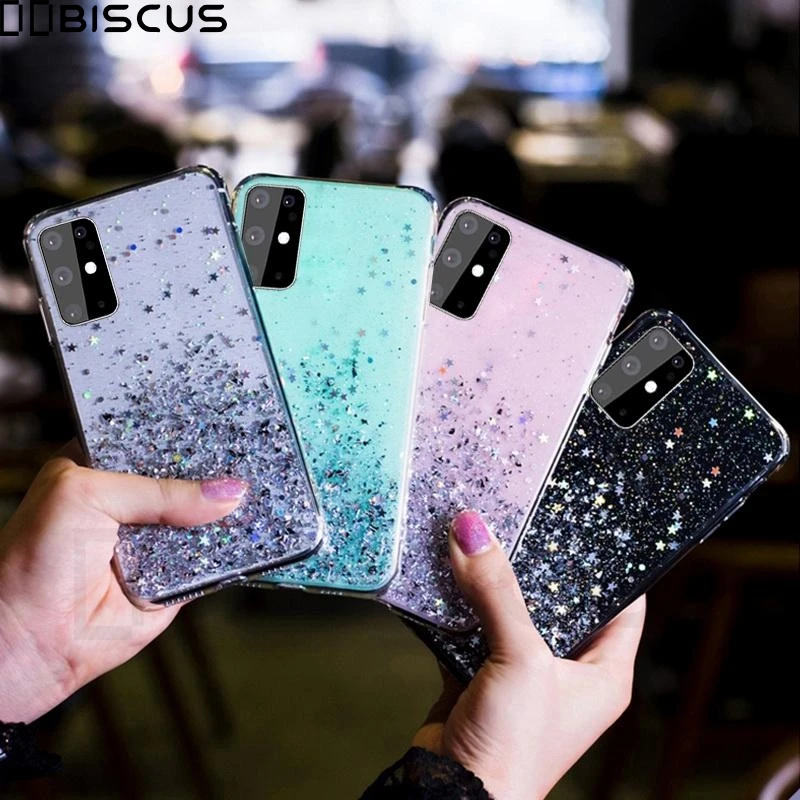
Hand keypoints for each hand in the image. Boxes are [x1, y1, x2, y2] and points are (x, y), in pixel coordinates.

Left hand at [0, 447, 246, 722]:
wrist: (30, 641)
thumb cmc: (33, 560)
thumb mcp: (88, 496)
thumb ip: (159, 491)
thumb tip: (228, 493)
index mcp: (105, 468)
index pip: (157, 440)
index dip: (188, 435)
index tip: (226, 423)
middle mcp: (134, 503)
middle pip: (189, 478)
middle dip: (217, 473)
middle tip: (252, 457)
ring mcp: (158, 540)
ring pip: (205, 518)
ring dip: (228, 511)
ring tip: (262, 490)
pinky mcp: (177, 577)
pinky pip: (213, 558)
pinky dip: (231, 549)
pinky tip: (254, 528)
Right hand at [413, 511, 645, 799]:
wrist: (456, 793)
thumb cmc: (515, 746)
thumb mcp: (520, 658)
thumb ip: (497, 591)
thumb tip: (473, 531)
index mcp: (603, 672)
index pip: (623, 604)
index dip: (612, 565)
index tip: (591, 523)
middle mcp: (567, 670)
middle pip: (560, 600)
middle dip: (538, 563)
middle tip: (524, 518)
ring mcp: (523, 672)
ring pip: (511, 610)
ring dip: (493, 580)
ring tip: (482, 535)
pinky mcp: (481, 673)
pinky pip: (474, 625)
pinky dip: (461, 602)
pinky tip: (450, 572)